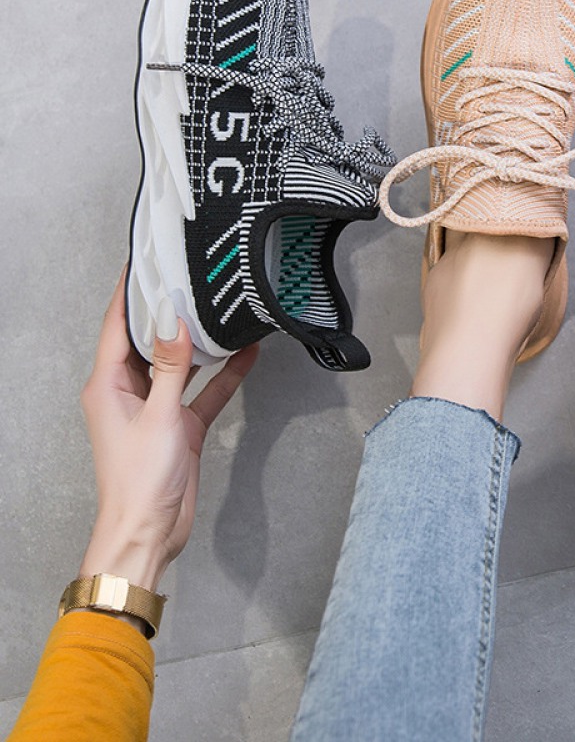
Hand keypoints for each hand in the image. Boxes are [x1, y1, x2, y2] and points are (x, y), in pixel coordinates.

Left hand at [78, 271, 257, 592]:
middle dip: (168, 310)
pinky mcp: (179, 424)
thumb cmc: (138, 481)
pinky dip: (224, 375)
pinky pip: (204, 390)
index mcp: (108, 385)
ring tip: (221, 310)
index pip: (117, 326)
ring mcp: (155, 407)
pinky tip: (246, 356)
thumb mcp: (158, 416)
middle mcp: (128, 391)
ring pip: (180, 362)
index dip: (130, 293)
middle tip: (190, 277)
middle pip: (148, 339)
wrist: (149, 532)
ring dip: (200, 342)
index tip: (144, 262)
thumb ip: (170, 366)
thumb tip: (173, 320)